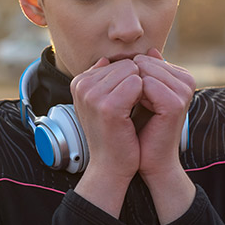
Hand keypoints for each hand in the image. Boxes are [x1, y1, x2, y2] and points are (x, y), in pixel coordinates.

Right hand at [70, 57, 144, 215]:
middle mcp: (82, 86)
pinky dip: (145, 95)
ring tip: (136, 111)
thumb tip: (107, 58)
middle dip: (138, 82)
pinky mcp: (108, 106)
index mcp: (79, 82)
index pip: (116, 62)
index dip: (130, 80)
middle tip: (136, 107)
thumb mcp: (105, 101)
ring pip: (133, 71)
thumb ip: (106, 79)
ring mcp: (92, 95)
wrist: (111, 166)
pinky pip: (137, 83)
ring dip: (143, 89)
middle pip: (126, 64)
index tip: (128, 102)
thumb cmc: (113, 134)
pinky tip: (140, 111)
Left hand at [130, 49, 194, 178]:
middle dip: (129, 81)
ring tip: (133, 108)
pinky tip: (134, 110)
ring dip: (130, 89)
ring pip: (144, 71)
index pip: (146, 58)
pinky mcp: (175, 103)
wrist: (149, 160)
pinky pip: (146, 84)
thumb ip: (144, 73)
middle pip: (144, 62)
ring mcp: (183, 91)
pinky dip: (133, 96)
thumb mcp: (141, 96)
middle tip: (128, 104)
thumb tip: (147, 49)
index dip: (129, 76)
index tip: (128, 97)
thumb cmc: (142, 129)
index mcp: (180, 76)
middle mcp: (186, 80)